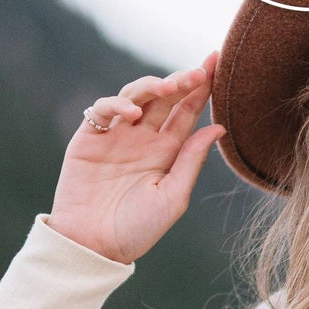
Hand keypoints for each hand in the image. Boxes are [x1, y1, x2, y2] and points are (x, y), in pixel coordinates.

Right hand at [46, 50, 225, 263]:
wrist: (94, 245)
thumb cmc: (137, 229)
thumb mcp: (173, 196)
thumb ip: (192, 160)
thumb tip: (218, 128)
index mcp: (167, 151)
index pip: (187, 112)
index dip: (201, 88)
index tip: (216, 63)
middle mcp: (143, 138)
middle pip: (165, 99)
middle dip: (182, 81)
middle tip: (198, 71)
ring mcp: (116, 136)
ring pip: (136, 96)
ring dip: (152, 86)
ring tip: (170, 87)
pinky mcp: (89, 137)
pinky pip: (103, 110)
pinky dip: (117, 105)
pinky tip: (133, 114)